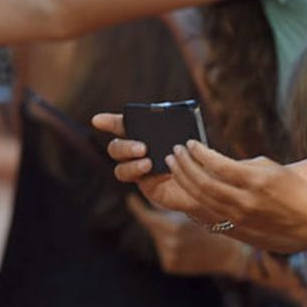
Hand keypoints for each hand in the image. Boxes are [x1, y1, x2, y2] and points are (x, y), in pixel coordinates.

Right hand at [93, 112, 212, 220]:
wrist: (208, 183)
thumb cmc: (199, 155)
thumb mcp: (192, 139)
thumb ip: (184, 132)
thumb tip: (181, 126)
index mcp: (145, 135)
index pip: (122, 126)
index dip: (109, 122)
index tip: (98, 120)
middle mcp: (137, 152)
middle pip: (116, 148)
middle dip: (124, 146)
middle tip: (142, 147)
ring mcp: (139, 171)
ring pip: (121, 169)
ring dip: (131, 165)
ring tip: (148, 163)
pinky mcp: (148, 187)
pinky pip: (140, 183)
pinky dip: (148, 177)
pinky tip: (162, 173)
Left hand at [127, 194, 246, 276]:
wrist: (230, 255)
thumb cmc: (219, 226)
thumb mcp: (200, 209)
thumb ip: (179, 200)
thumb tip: (163, 186)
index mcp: (174, 227)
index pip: (145, 215)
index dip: (136, 206)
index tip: (130, 198)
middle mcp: (168, 243)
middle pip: (154, 225)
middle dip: (159, 218)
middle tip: (171, 215)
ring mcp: (169, 256)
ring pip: (160, 237)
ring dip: (167, 232)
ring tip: (188, 232)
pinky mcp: (170, 265)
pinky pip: (164, 250)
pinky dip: (172, 244)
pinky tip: (188, 245)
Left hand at [168, 141, 306, 244]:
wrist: (306, 217)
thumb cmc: (291, 186)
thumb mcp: (269, 167)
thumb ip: (239, 165)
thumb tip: (212, 162)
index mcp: (255, 181)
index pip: (219, 165)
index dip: (200, 153)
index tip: (190, 144)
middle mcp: (245, 200)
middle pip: (204, 183)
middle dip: (185, 166)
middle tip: (174, 152)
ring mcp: (239, 215)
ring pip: (202, 198)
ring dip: (184, 180)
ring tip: (174, 165)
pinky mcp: (237, 225)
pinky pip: (209, 209)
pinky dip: (195, 195)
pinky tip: (188, 184)